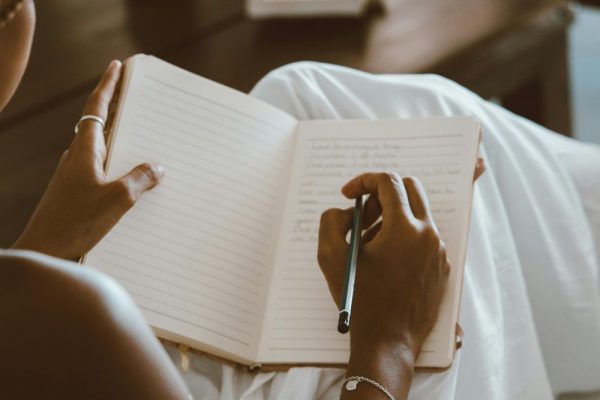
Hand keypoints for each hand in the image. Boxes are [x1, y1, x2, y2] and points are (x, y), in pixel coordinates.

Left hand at [12, 60, 163, 259]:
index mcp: (85, 150)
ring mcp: (76, 175)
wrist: (45, 249)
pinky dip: (118, 166)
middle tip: (135, 96)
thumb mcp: (118, 198)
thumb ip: (140, 179)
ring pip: (102, 148)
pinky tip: (133, 180)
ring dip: (120, 139)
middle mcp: (78, 157)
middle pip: (100, 123)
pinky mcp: (78, 192)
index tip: (116, 66)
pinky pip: (103, 170)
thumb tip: (156, 168)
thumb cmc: (76, 222)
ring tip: (143, 138)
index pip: (97, 107)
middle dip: (118, 108)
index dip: (108, 85)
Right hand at [318, 173, 449, 398]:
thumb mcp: (331, 257)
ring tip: (368, 242)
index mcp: (405, 228)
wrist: (388, 342)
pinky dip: (403, 236)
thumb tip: (346, 210)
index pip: (388, 182)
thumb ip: (332, 220)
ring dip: (391, 216)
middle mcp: (428, 234)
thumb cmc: (360, 301)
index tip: (348, 194)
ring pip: (417, 213)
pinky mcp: (441, 267)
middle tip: (362, 213)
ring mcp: (438, 251)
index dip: (363, 181)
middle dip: (382, 193)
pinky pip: (423, 237)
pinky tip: (384, 259)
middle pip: (409, 189)